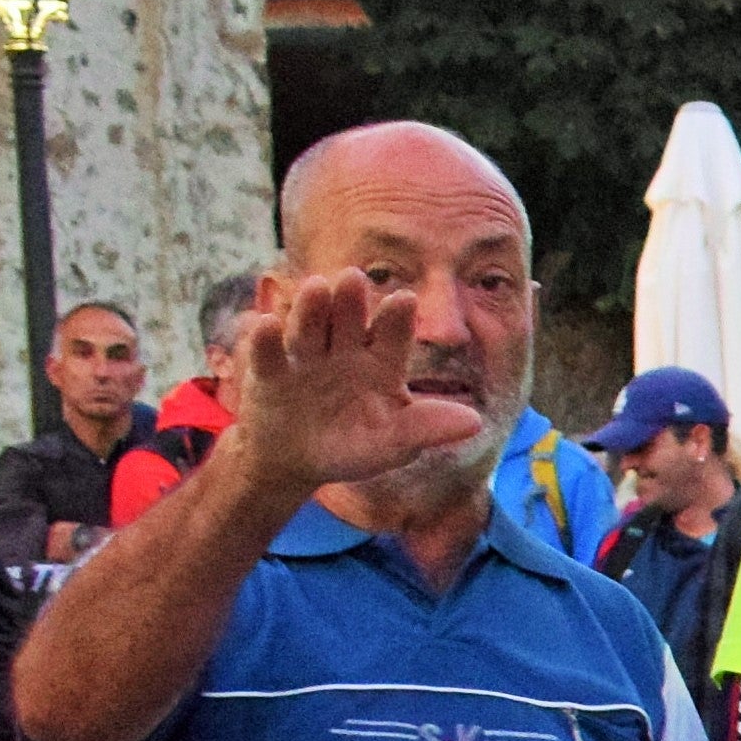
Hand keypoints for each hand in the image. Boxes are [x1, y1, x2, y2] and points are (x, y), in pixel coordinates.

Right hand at [225, 268, 486, 505]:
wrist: (298, 464)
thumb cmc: (354, 446)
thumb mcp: (393, 443)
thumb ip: (427, 428)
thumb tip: (476, 423)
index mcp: (381, 361)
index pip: (391, 335)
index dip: (397, 318)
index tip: (405, 299)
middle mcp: (344, 350)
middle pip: (348, 320)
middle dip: (351, 301)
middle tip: (355, 276)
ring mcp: (306, 357)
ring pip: (310, 328)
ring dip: (312, 308)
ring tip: (317, 286)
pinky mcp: (270, 372)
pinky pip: (267, 354)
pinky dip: (265, 340)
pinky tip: (266, 323)